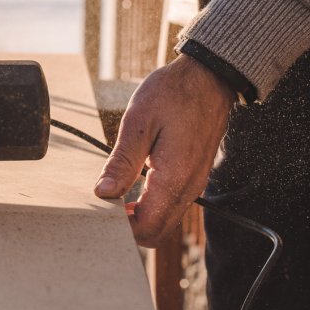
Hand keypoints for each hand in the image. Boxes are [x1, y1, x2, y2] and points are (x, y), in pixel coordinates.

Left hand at [94, 54, 233, 246]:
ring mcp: (194, 183)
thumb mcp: (138, 122)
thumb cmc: (172, 94)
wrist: (208, 78)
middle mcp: (189, 188)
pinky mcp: (194, 175)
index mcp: (175, 178)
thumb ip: (122, 162)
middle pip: (157, 231)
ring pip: (165, 219)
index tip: (101, 210)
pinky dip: (150, 204)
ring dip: (139, 215)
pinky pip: (172, 203)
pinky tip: (131, 184)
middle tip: (104, 204)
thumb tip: (103, 192)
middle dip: (129, 226)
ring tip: (113, 193)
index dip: (122, 228)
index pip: (148, 228)